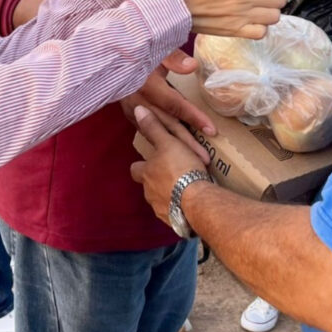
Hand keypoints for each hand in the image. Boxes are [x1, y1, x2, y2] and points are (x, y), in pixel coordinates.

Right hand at [119, 49, 216, 154]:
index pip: (176, 105)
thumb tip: (193, 66)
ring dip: (174, 146)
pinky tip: (171, 150)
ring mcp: (132, 110)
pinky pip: (146, 130)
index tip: (211, 130)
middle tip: (205, 159)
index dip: (194, 118)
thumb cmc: (137, 51)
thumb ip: (174, 57)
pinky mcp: (128, 113)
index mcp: (148, 86)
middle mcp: (140, 102)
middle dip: (187, 143)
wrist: (110, 58)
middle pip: (167, 125)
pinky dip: (160, 140)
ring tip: (192, 159)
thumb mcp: (156, 49)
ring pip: (156, 131)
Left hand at [130, 105, 210, 226]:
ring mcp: (160, 209)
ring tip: (185, 189)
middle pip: (148, 187)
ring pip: (160, 201)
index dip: (142, 165)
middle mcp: (149, 193)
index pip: (136, 169)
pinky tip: (190, 204)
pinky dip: (179, 208)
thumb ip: (153, 127)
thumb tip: (137, 109)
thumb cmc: (180, 167)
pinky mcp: (174, 221)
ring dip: (169, 196)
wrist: (196, 200)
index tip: (151, 161)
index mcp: (146, 173)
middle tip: (172, 176)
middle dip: (156, 183)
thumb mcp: (168, 142)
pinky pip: (174, 214)